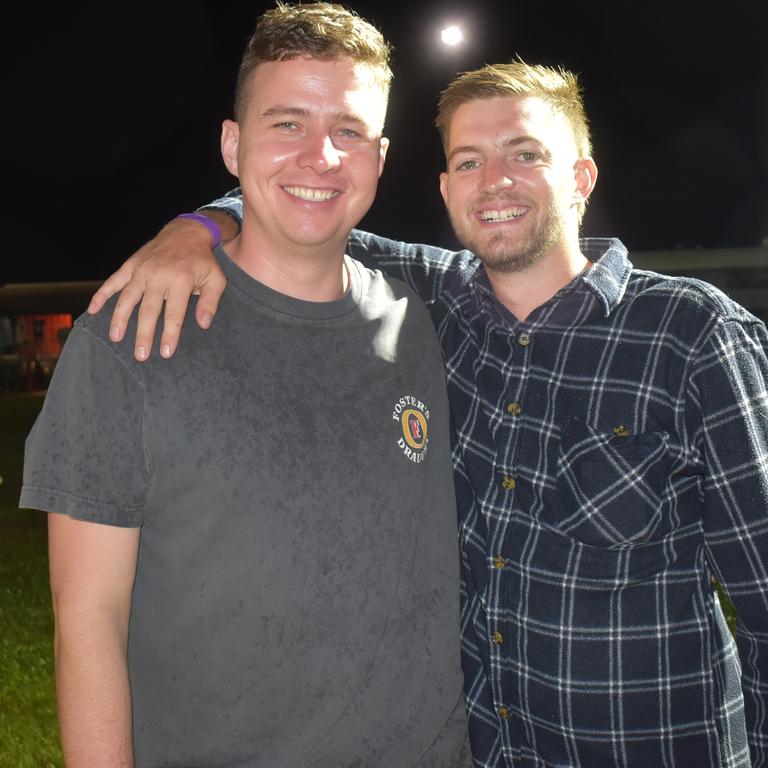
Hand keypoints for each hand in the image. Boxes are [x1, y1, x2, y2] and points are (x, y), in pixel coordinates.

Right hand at [88, 215, 229, 360]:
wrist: (185, 232)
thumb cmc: (202, 261)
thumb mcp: (216, 279)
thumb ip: (210, 302)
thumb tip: (203, 325)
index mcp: (181, 280)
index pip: (174, 313)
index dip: (170, 334)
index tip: (166, 353)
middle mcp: (159, 275)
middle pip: (149, 310)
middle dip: (144, 334)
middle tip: (141, 355)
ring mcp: (142, 270)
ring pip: (128, 298)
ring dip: (120, 319)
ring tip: (116, 338)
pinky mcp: (130, 265)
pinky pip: (113, 281)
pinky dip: (102, 295)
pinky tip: (93, 310)